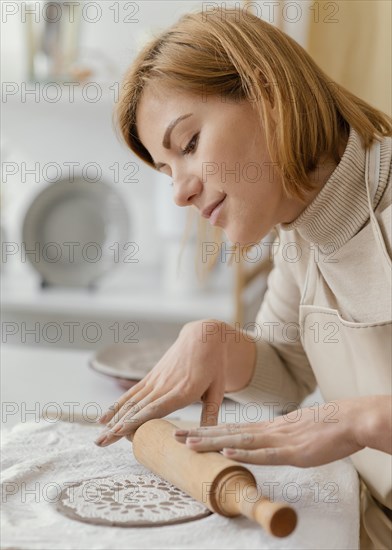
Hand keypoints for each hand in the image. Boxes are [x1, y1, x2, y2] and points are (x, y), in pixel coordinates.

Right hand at [94, 320, 227, 446]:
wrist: (202, 337)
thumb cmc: (215, 365)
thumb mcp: (218, 389)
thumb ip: (211, 413)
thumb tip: (211, 441)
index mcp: (183, 390)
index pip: (155, 408)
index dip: (136, 421)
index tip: (119, 432)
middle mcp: (165, 386)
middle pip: (137, 409)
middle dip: (118, 427)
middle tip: (101, 443)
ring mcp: (155, 380)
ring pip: (130, 403)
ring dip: (113, 421)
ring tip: (99, 438)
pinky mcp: (151, 377)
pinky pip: (131, 393)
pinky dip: (116, 406)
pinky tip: (104, 419)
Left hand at [173, 396, 390, 466]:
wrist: (348, 420)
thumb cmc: (324, 427)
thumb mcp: (294, 431)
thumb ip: (276, 437)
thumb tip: (261, 441)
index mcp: (267, 427)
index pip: (232, 428)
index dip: (207, 430)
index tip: (187, 432)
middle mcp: (267, 430)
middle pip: (228, 432)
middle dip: (200, 435)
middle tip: (174, 437)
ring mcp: (278, 439)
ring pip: (240, 441)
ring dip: (214, 442)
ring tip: (190, 444)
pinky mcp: (292, 451)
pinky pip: (266, 453)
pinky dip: (246, 453)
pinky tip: (229, 452)